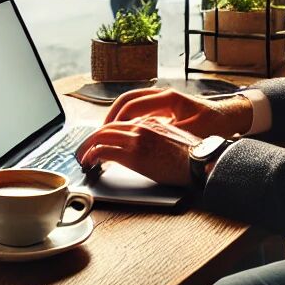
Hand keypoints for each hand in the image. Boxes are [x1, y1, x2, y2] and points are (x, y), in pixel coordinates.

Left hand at [76, 120, 199, 185]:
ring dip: (89, 147)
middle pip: (106, 128)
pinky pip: (105, 152)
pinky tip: (91, 163)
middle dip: (91, 138)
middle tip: (83, 148)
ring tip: (83, 157)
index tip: (97, 140)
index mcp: (149, 122)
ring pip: (102, 137)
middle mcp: (141, 127)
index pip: (118, 123)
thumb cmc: (191, 156)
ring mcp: (137, 140)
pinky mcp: (134, 156)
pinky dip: (93, 156)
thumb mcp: (171, 138)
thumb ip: (154, 135)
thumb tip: (142, 144)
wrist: (201, 162)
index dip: (104, 132)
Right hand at [103, 88, 252, 138]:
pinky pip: (139, 107)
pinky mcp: (164, 105)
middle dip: (111, 115)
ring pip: (132, 101)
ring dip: (118, 115)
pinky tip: (123, 130)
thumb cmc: (214, 123)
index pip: (133, 104)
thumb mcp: (192, 131)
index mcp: (168, 98)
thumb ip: (167, 133)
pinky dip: (127, 116)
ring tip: (106, 130)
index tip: (106, 131)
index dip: (117, 119)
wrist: (230, 116)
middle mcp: (162, 94)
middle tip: (100, 131)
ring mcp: (162, 98)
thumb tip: (144, 139)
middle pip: (127, 99)